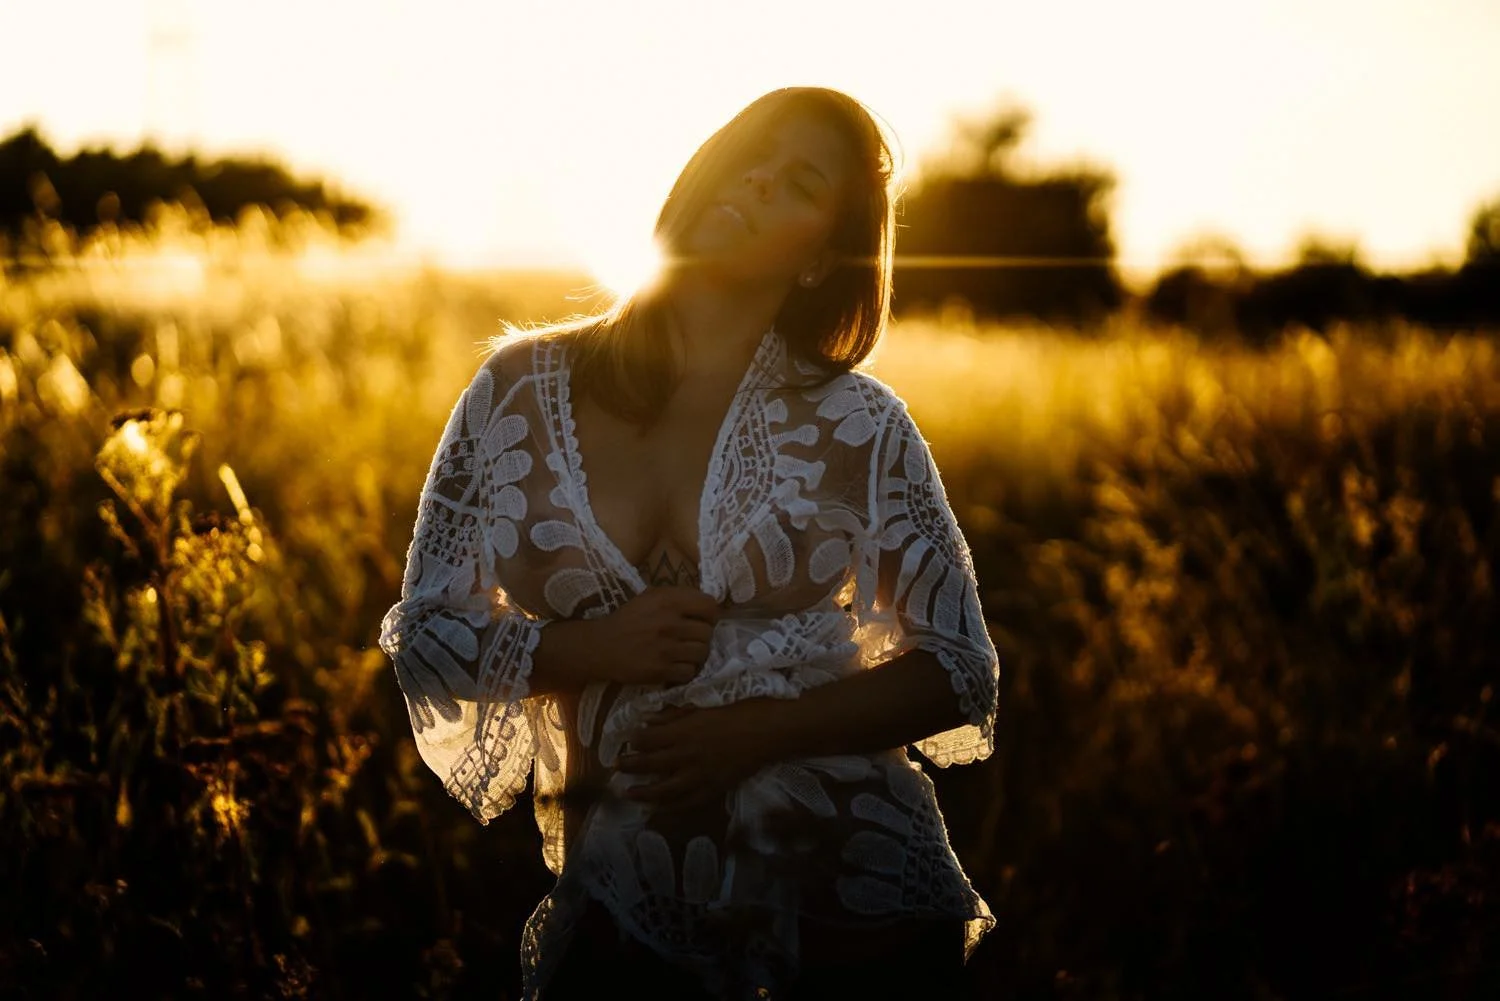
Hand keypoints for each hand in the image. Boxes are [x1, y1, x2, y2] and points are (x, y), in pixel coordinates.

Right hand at [590, 586, 721, 686]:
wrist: (601, 646)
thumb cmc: (628, 619)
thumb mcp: (650, 597)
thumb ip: (678, 597)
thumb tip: (709, 605)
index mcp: (668, 600)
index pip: (709, 605)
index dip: (711, 614)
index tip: (703, 620)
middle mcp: (669, 622)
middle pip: (708, 632)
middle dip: (702, 637)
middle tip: (691, 639)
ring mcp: (666, 648)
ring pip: (702, 653)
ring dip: (696, 655)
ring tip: (684, 653)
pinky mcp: (661, 670)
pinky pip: (690, 672)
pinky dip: (685, 671)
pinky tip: (676, 666)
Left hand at [617, 698, 784, 812]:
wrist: (772, 731)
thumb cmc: (742, 709)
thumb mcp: (706, 703)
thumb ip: (676, 714)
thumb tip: (650, 719)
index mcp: (684, 731)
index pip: (648, 739)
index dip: (634, 741)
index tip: (627, 740)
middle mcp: (687, 756)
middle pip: (649, 765)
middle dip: (630, 766)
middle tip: (617, 768)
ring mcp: (700, 776)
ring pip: (664, 789)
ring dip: (643, 793)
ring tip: (628, 793)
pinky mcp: (714, 788)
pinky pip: (687, 802)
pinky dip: (670, 806)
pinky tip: (659, 808)